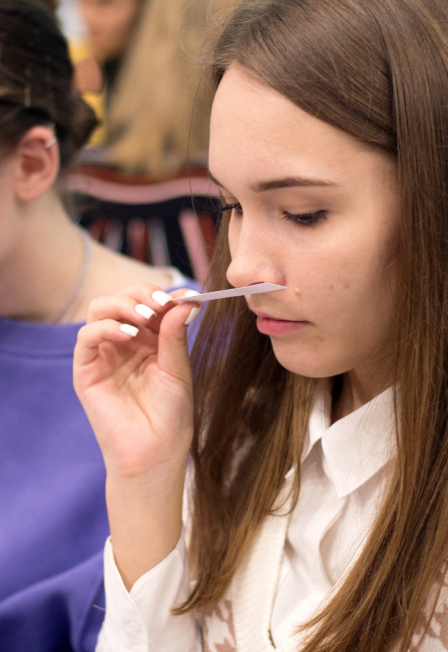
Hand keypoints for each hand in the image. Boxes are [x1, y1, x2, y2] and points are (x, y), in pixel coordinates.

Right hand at [73, 284, 199, 482]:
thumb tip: (185, 300)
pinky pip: (86, 337)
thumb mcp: (177, 369)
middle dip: (141, 294)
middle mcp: (124, 343)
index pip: (148, 304)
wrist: (155, 453)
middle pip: (122, 299)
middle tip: (160, 303)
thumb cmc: (170, 415)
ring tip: (143, 316)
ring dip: (122, 305)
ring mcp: (104, 355)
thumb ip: (175, 334)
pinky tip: (128, 334)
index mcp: (149, 341)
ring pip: (100, 311)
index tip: (185, 297)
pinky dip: (106, 328)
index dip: (163, 296)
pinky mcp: (86, 371)